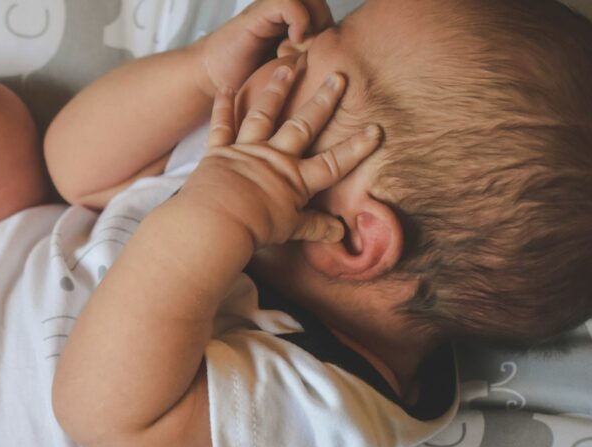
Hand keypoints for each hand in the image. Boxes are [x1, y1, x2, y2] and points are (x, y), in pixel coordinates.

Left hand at [174, 67, 381, 249]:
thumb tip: (339, 233)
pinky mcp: (219, 151)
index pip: (333, 163)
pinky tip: (225, 86)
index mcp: (295, 180)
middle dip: (323, 101)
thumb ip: (314, 227)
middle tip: (338, 77)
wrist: (216, 224)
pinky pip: (221, 125)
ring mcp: (247, 151)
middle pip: (303, 126)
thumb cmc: (254, 230)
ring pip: (264, 115)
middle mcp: (274, 158)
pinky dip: (222, 105)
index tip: (375, 130)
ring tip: (286, 68)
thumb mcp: (289, 230)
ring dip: (276, 90)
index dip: (356, 148)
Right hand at [190, 0, 332, 97]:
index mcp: (292, 26)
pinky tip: (294, 42)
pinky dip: (299, 20)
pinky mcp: (258, 14)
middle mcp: (283, 14)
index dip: (333, 33)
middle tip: (318, 49)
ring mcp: (270, 11)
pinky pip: (288, 2)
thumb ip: (310, 69)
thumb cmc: (247, 85)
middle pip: (320, 4)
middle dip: (327, 24)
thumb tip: (341, 77)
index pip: (326, 16)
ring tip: (307, 44)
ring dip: (316, 19)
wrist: (212, 81)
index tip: (326, 58)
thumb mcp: (290, 78)